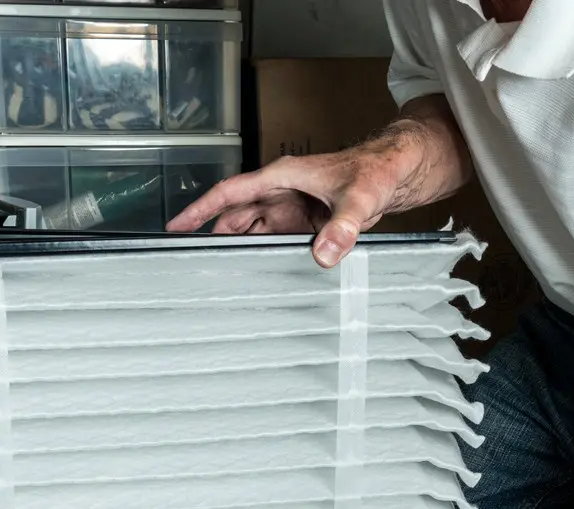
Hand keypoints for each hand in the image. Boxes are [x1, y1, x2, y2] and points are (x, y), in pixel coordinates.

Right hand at [166, 152, 401, 267]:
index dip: (201, 209)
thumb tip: (324, 255)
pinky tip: (256, 272)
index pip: (230, 193)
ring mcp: (291, 207)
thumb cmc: (375, 171)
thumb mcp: (359, 199)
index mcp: (282, 177)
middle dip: (214, 234)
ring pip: (253, 228)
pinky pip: (275, 238)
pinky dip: (263, 252)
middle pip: (236, 215)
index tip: (177, 225)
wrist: (396, 171)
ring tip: (218, 272)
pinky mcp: (304, 222)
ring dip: (238, 246)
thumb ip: (342, 227)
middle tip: (192, 261)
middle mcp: (281, 191)